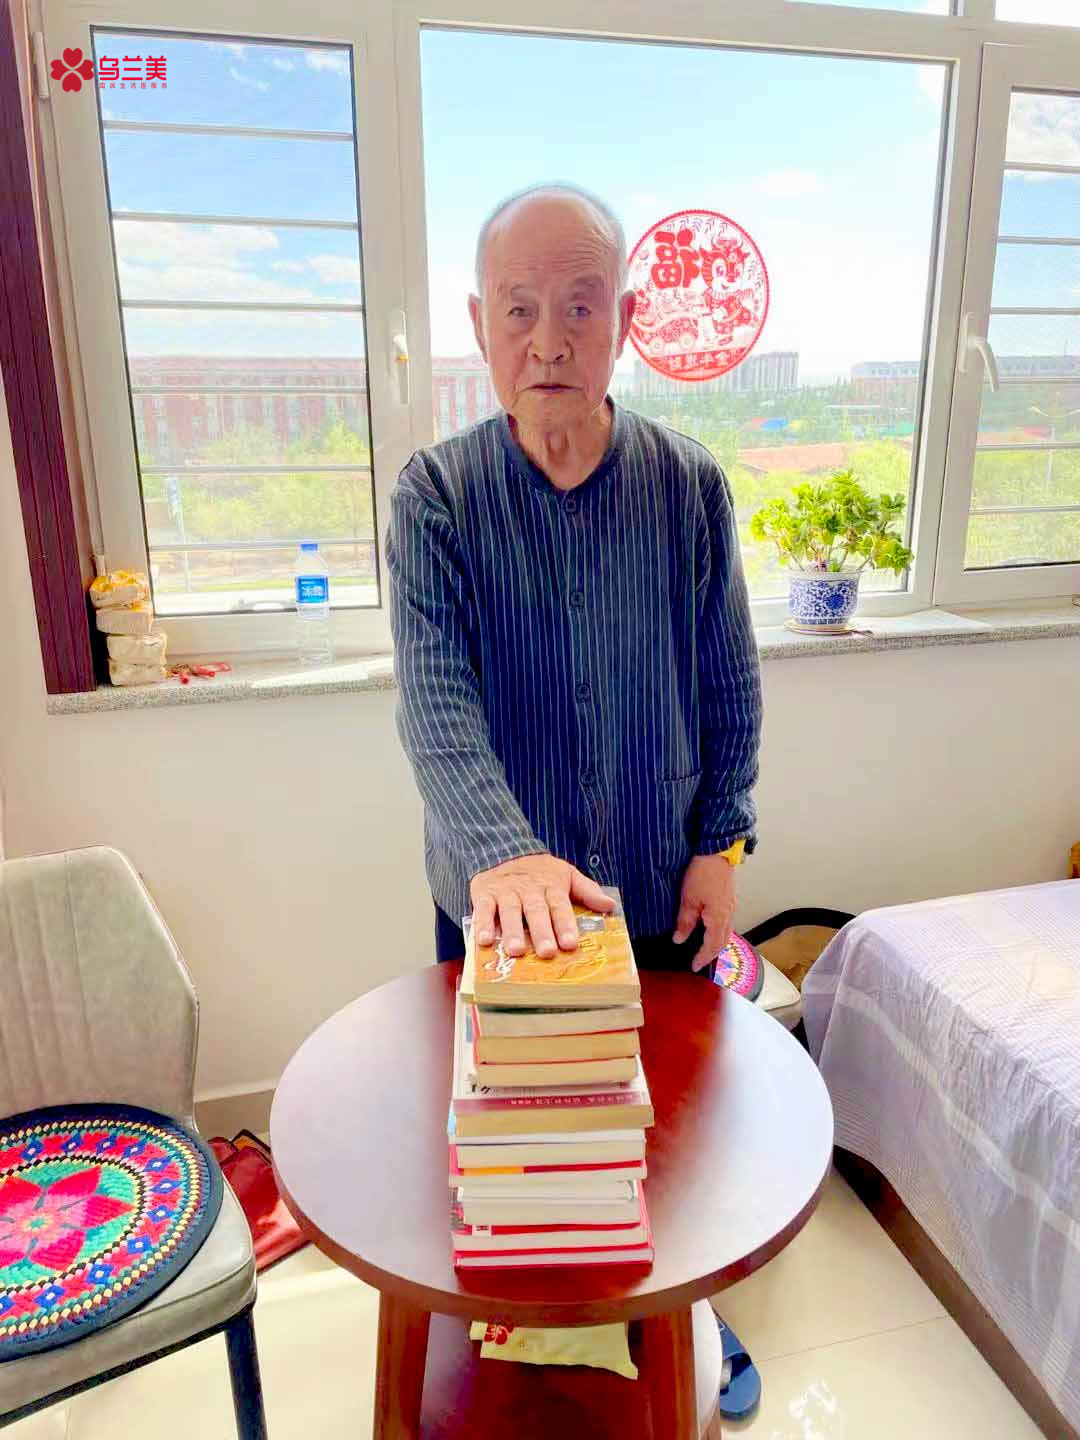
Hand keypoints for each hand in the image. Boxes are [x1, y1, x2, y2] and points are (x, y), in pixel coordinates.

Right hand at [471, 854, 614, 958]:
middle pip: (536, 911)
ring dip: (512, 931)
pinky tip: (484, 940)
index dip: (565, 925)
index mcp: (551, 886)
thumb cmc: (539, 870)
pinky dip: (482, 924)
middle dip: (542, 932)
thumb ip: (587, 891)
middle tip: (546, 952)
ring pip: (510, 911)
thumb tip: (610, 905)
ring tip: (515, 950)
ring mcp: (506, 892)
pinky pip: (483, 909)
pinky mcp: (485, 894)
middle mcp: (529, 890)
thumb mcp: (566, 874)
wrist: (503, 848)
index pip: (560, 906)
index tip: (570, 943)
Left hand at [673, 854, 736, 971]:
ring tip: (705, 949)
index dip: (702, 958)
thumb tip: (679, 939)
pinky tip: (711, 928)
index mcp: (718, 919)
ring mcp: (731, 906)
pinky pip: (727, 922)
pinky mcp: (729, 898)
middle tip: (700, 961)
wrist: (717, 852)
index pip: (711, 946)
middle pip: (722, 942)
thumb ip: (685, 922)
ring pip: (726, 932)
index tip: (694, 966)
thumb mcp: (688, 899)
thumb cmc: (703, 873)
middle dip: (711, 954)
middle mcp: (728, 915)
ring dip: (716, 943)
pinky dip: (719, 931)